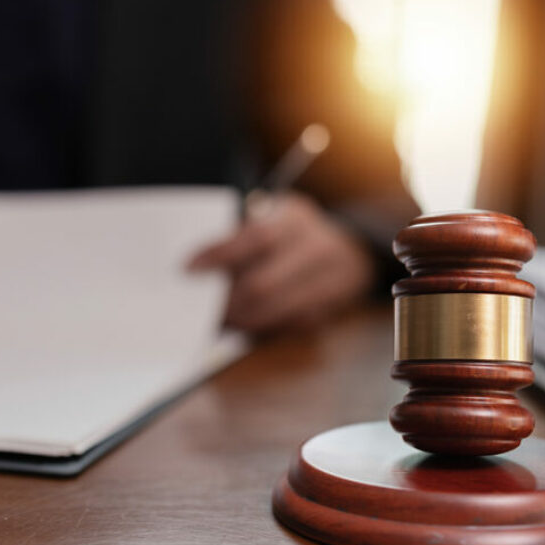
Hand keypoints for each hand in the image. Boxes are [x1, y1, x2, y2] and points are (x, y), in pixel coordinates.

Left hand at [187, 193, 374, 333]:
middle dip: (227, 301)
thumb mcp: (275, 217)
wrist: (354, 251)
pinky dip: (263, 328)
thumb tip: (198, 264)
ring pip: (274, 310)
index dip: (220, 254)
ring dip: (241, 319)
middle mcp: (317, 247)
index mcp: (296, 217)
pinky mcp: (329, 309)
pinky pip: (287, 325)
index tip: (189, 268)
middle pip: (262, 283)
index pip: (256, 236)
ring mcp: (329, 280)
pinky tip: (246, 324)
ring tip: (222, 319)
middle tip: (204, 307)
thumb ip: (244, 235)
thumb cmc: (296, 234)